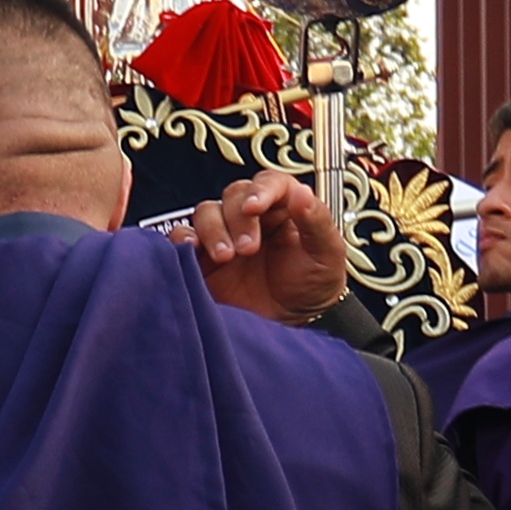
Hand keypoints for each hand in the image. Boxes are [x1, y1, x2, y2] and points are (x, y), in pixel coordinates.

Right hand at [187, 172, 354, 322]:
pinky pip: (182, 236)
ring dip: (213, 230)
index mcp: (283, 208)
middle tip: (248, 249)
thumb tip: (301, 193)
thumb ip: (317, 222)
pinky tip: (193, 251)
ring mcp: (225, 235)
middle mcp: (251, 217)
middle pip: (234, 195)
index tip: (255, 206)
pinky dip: (182, 239)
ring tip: (226, 257)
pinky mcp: (202, 257)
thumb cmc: (312, 288)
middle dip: (238, 219)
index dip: (260, 190)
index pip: (269, 183)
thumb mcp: (327, 255)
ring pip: (207, 211)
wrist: (290, 327)